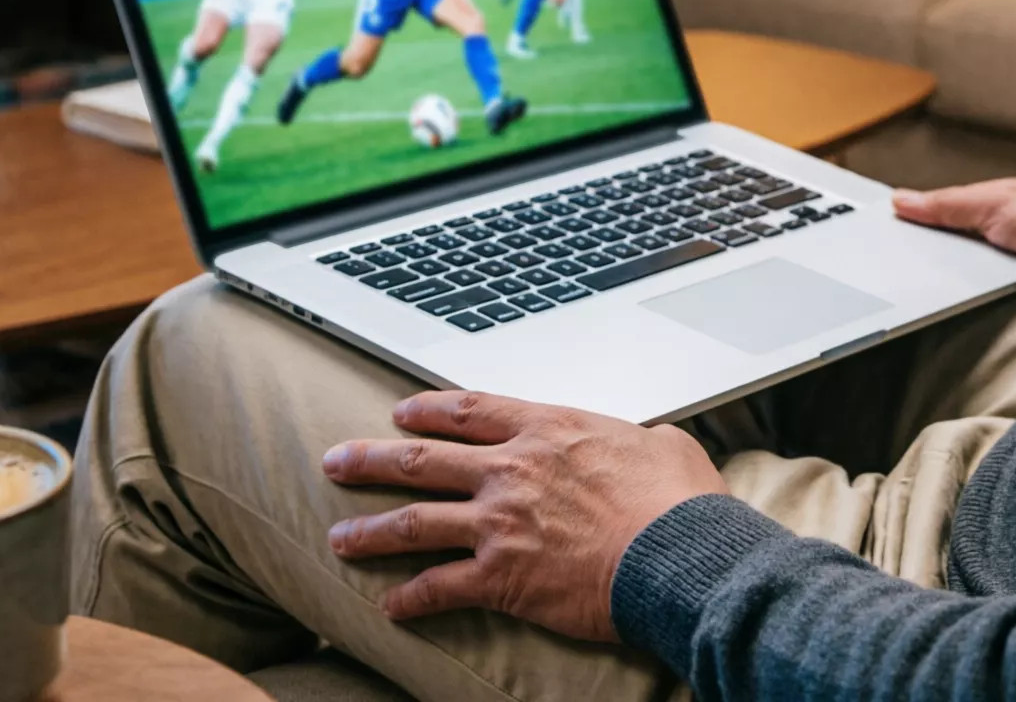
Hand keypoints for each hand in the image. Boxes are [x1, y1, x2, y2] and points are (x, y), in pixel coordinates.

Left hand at [322, 390, 726, 640]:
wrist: (677, 555)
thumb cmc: (678, 501)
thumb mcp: (662, 444)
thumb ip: (633, 439)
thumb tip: (643, 444)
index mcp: (547, 430)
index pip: (469, 411)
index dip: (427, 411)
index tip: (400, 413)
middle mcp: (511, 470)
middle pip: (423, 459)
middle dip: (372, 459)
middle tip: (337, 460)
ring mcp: (499, 523)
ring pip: (414, 521)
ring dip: (369, 529)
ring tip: (338, 535)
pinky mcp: (501, 576)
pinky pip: (440, 587)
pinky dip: (411, 598)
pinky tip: (391, 605)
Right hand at [891, 178, 1015, 310]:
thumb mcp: (997, 204)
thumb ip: (949, 205)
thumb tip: (903, 199)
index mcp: (989, 205)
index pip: (937, 213)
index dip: (910, 224)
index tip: (880, 237)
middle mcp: (995, 235)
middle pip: (944, 250)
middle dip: (925, 259)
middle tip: (894, 272)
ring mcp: (1004, 269)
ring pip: (959, 280)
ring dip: (948, 285)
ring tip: (921, 294)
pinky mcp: (1014, 298)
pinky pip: (980, 301)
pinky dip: (970, 302)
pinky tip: (957, 308)